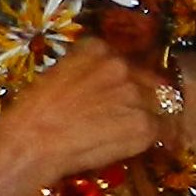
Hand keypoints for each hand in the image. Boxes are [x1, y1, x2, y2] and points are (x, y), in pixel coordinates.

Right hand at [0, 29, 185, 189]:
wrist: (33, 141)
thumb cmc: (32, 113)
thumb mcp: (55, 76)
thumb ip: (82, 72)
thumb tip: (97, 87)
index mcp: (96, 49)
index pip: (123, 61)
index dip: (126, 79)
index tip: (125, 92)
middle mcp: (121, 66)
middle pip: (147, 80)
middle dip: (144, 97)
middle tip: (135, 116)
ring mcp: (135, 95)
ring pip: (158, 104)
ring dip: (152, 117)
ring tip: (146, 132)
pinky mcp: (143, 124)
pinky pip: (163, 130)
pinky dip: (163, 138)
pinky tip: (159, 146)